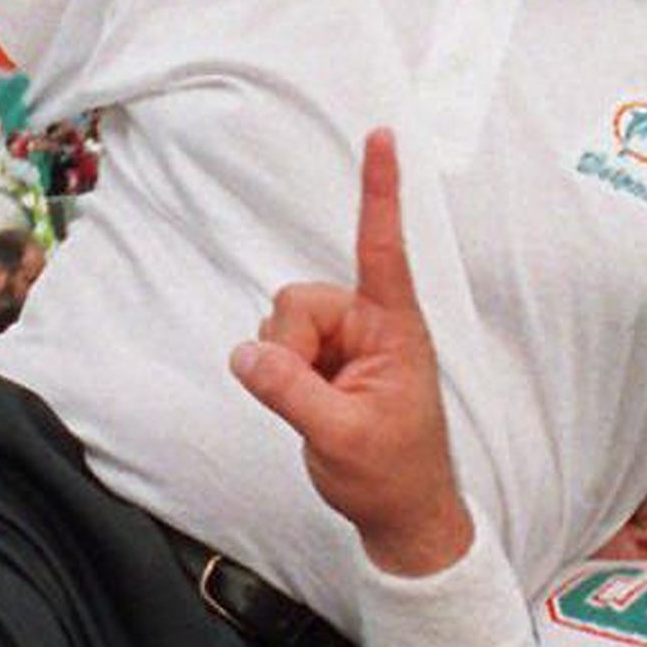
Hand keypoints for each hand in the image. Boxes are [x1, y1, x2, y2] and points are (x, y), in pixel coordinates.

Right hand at [230, 128, 471, 575]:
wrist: (400, 511)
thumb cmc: (392, 473)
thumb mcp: (340, 437)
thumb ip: (291, 392)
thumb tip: (246, 353)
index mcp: (396, 328)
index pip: (384, 249)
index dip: (379, 192)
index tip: (383, 135)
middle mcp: (370, 323)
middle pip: (296, 300)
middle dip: (288, 346)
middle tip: (316, 399)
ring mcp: (344, 340)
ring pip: (279, 323)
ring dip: (284, 365)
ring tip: (324, 407)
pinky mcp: (321, 360)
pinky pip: (274, 348)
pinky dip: (278, 375)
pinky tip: (311, 404)